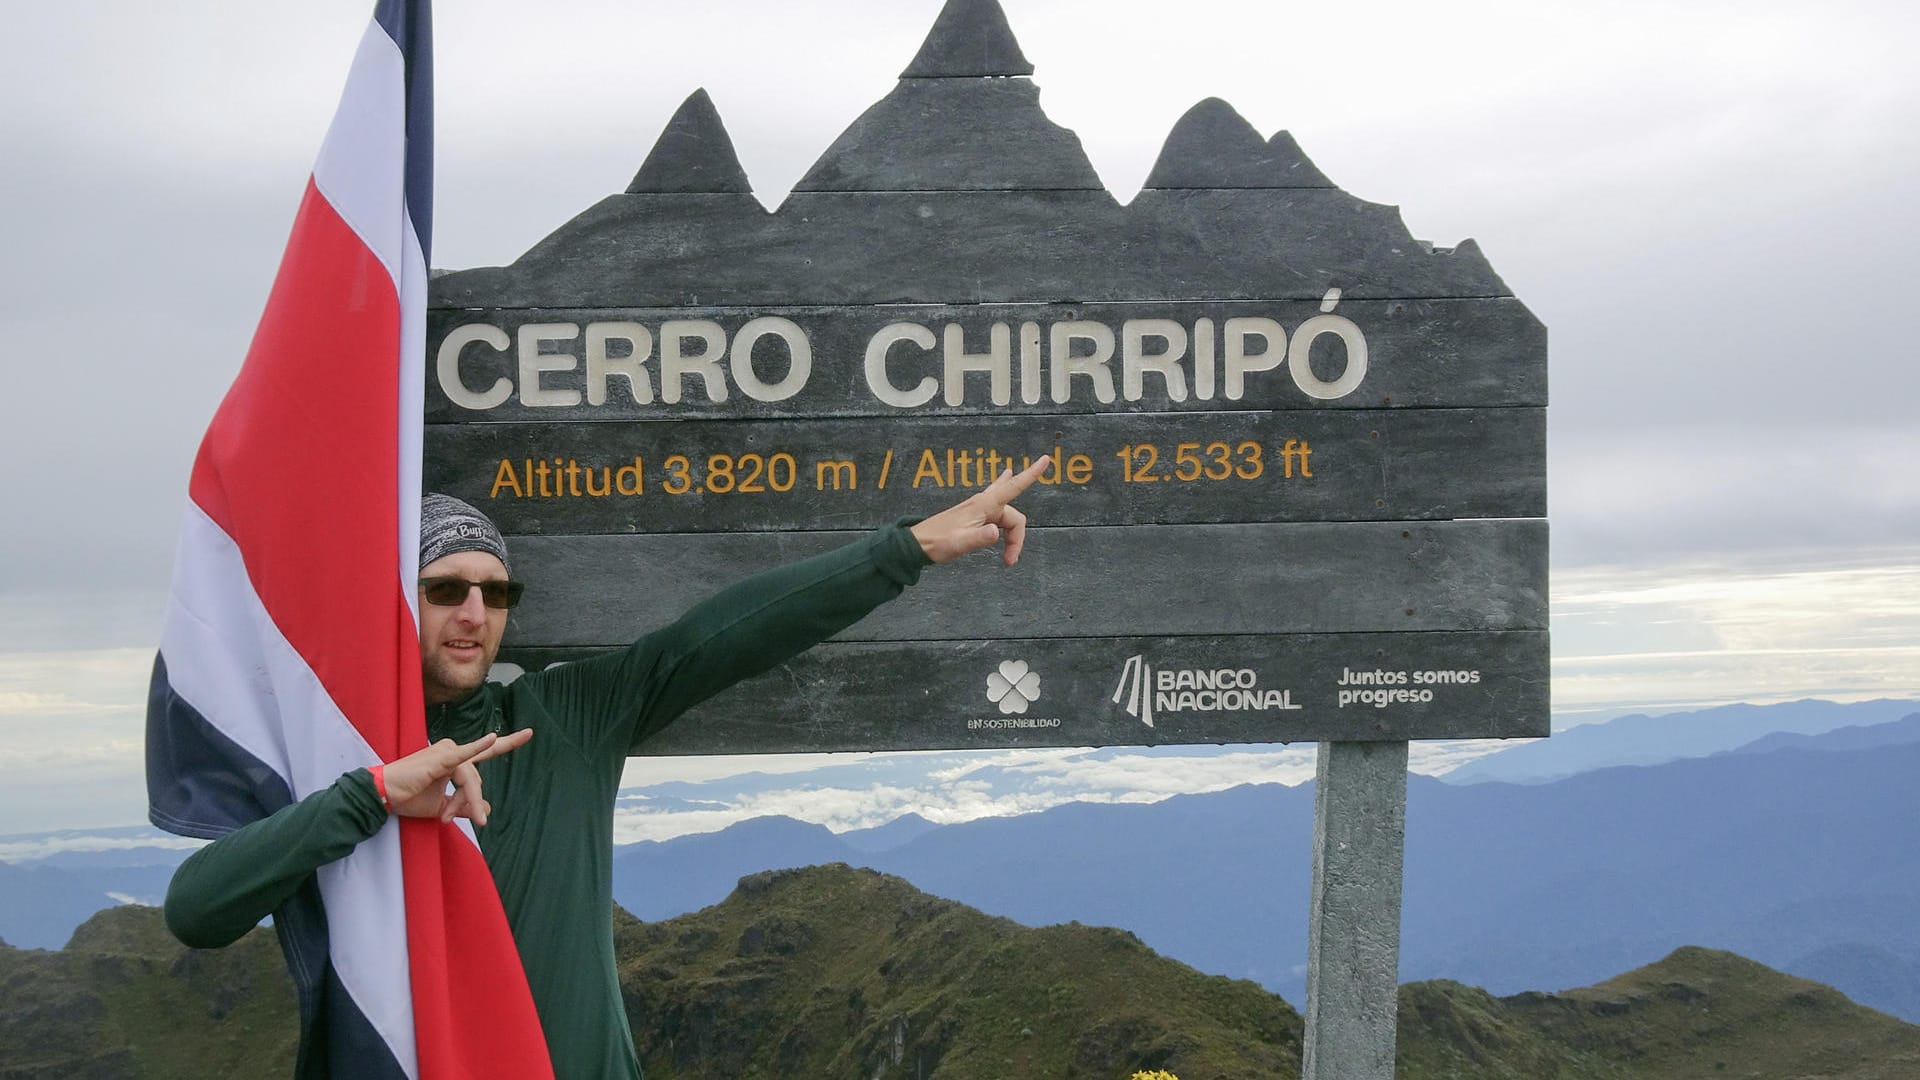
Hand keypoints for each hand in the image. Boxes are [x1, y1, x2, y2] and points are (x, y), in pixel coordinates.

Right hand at [379, 729, 532, 826]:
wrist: (383, 796)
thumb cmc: (408, 797)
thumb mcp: (441, 806)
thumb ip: (464, 806)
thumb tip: (487, 809)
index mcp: (454, 760)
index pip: (485, 752)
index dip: (508, 742)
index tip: (530, 733)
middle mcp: (453, 751)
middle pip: (475, 780)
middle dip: (468, 803)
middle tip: (455, 820)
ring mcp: (446, 753)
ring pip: (470, 780)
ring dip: (461, 802)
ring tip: (445, 817)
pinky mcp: (439, 759)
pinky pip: (462, 755)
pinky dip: (477, 747)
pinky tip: (492, 738)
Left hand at [910, 455, 1051, 565]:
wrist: (918, 543)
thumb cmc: (938, 543)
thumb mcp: (960, 543)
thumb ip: (980, 537)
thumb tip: (997, 532)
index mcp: (983, 506)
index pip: (1013, 487)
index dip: (1031, 474)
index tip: (1046, 460)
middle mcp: (984, 503)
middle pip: (1014, 515)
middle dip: (1017, 537)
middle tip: (1010, 561)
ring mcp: (979, 508)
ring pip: (1007, 517)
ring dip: (1011, 536)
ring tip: (1008, 557)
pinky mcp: (975, 515)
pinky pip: (998, 510)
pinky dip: (1006, 512)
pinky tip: (1006, 478)